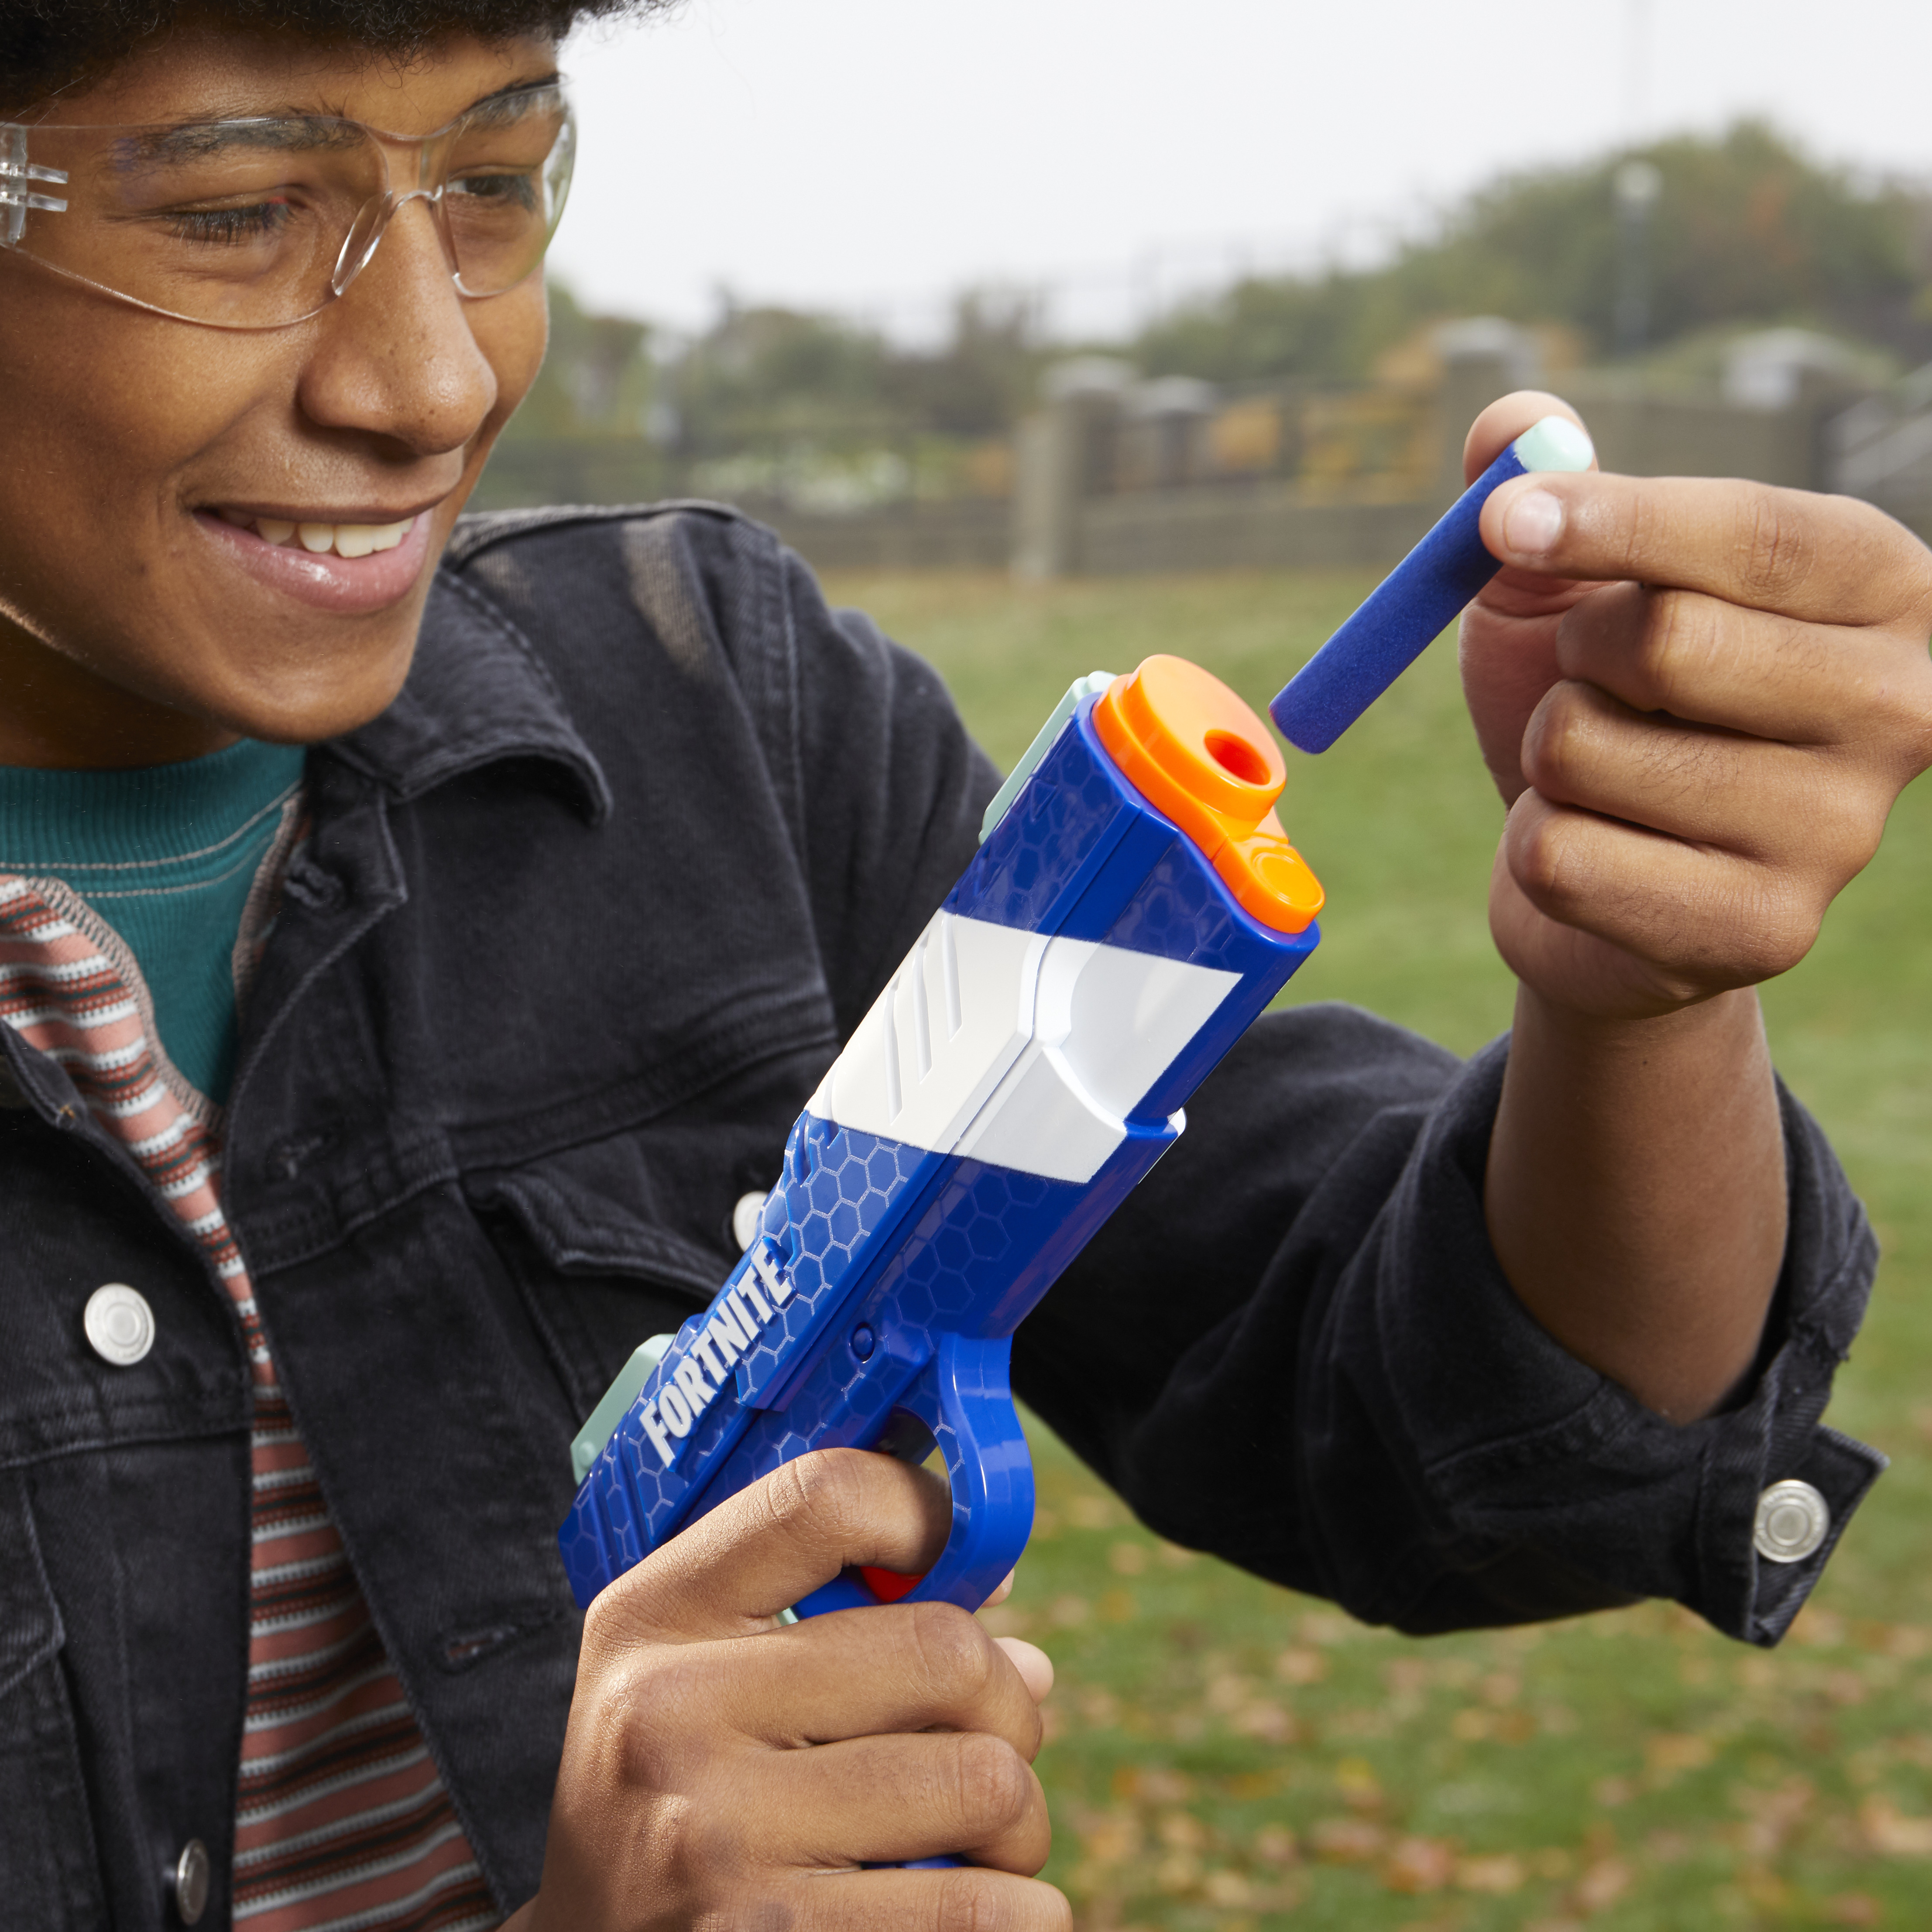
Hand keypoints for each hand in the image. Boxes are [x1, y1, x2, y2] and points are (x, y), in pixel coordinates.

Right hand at [504, 1448, 1066, 1931]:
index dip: (930, 1513)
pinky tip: (993, 1903)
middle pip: (945, 1651)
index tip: (972, 1559)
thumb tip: (1019, 1636)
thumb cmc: (677, 1801)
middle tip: (999, 1740)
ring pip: (982, 1782)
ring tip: (988, 1839)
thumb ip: (839, 1627)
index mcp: (658, 1615)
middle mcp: (671, 1713)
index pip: (824, 1498)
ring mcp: (713, 1836)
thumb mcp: (701, 1679)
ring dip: (1021, 1820)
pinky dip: (1018, 1911)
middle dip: (1011, 1704)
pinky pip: (971, 1908)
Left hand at [1459, 392, 1931, 1417]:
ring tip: (1602, 776)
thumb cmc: (1603, 699)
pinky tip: (1597, 854)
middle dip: (1576, 659)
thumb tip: (1509, 422)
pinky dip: (1540, 851)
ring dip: (1552, 759)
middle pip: (1671, 641)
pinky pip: (1568, 859)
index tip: (1503, 522)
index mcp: (1881, 588)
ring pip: (1595, 754)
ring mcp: (1843, 833)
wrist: (1600, 867)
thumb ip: (1544, 485)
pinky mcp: (1765, 932)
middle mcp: (1900, 705)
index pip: (1751, 533)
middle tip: (1592, 681)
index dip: (1610, 520)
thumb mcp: (1567, 583)